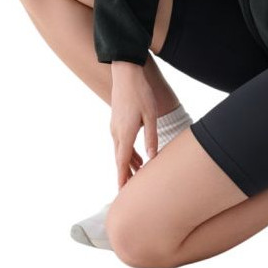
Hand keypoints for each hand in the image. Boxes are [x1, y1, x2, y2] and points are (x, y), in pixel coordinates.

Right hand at [109, 66, 163, 189]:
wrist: (126, 74)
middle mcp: (116, 133)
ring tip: (139, 177)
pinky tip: (138, 158)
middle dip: (125, 175)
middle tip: (132, 192)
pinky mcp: (117, 123)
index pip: (121, 162)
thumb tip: (152, 158)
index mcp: (124, 133)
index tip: (122, 193)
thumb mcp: (150, 116)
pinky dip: (128, 154)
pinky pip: (121, 144)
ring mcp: (115, 128)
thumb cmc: (140, 93)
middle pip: (120, 160)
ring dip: (129, 165)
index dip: (122, 178)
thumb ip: (151, 138)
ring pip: (120, 152)